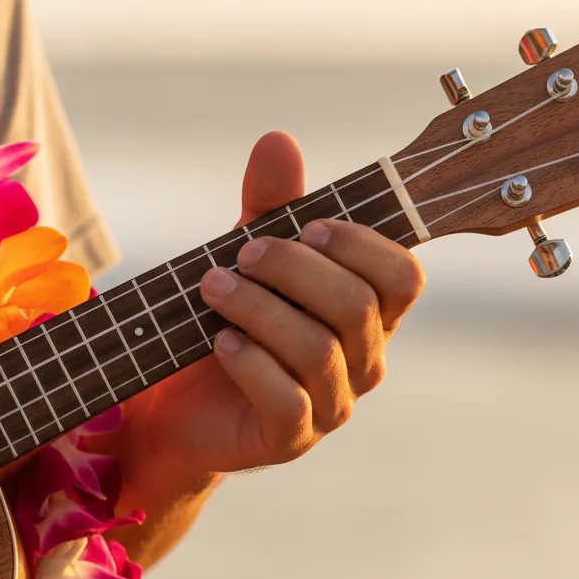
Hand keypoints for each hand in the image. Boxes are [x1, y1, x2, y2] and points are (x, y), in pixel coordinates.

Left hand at [122, 131, 424, 475]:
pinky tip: (220, 342)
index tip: (304, 225)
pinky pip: (287, 400)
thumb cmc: (227, 321)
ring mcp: (332, 405)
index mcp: (368, 314)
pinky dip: (250, 362)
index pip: (402, 277)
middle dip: (293, 268)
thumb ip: (268, 206)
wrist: (176, 403)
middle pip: (358, 306)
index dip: (359, 244)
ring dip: (259, 308)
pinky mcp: (291, 438)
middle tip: (240, 252)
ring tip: (212, 288)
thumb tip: (278, 140)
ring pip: (318, 349)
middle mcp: (363, 361)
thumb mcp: (246, 257)